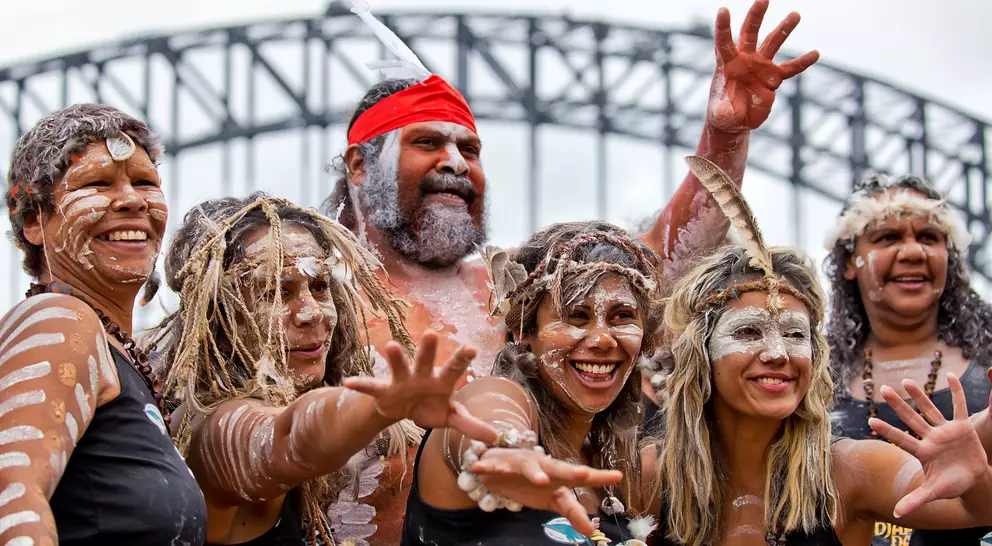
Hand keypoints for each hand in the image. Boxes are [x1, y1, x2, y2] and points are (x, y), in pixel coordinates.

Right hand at [343, 331, 497, 442]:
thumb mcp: (450, 417)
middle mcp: (422, 376)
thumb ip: (470, 424)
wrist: (404, 410)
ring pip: (399, 367)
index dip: (462, 359)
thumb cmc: (431, 407)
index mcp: (441, 381)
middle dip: (428, 349)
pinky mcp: (384, 391)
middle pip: (426, 360)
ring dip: (395, 358)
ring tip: (390, 346)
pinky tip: (348, 383)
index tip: (472, 348)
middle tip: (432, 333)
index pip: (454, 369)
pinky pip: (371, 387)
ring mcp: (401, 381)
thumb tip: (496, 437)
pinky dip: (360, 384)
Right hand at [471, 448, 622, 535]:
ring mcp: (520, 463)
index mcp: (557, 475)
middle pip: (558, 468)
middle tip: (583, 475)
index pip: (581, 477)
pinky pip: (493, 466)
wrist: (501, 464)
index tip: (618, 477)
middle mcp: (542, 465)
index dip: (599, 477)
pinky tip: (481, 468)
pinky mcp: (498, 464)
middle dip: (570, 471)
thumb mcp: (552, 498)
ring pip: (528, 466)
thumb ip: (572, 512)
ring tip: (541, 479)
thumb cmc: (531, 482)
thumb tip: (591, 533)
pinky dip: (487, 466)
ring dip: (534, 471)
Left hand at [708, 0, 818, 131]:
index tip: (723, 10)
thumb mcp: (720, 116)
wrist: (735, 121)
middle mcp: (744, 60)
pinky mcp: (773, 78)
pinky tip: (815, 53)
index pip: (724, 42)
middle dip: (756, 16)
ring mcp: (760, 66)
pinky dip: (802, 62)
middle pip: (750, 33)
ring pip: (773, 43)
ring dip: (784, 29)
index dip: (723, 27)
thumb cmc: (722, 114)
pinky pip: (791, 68)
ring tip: (795, 14)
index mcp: (727, 64)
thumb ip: (721, 112)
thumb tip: (724, 113)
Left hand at [869, 372, 989, 516]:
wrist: (973, 480)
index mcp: (922, 452)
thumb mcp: (934, 493)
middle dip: (898, 404)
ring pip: (930, 409)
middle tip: (882, 389)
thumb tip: (896, 514)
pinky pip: (960, 406)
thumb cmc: (951, 485)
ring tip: (906, 380)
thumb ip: (915, 500)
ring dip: (920, 395)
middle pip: (911, 418)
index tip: (870, 419)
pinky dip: (957, 392)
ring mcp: (946, 430)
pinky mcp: (962, 426)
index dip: (887, 430)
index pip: (901, 438)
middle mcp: (930, 437)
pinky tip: (951, 376)